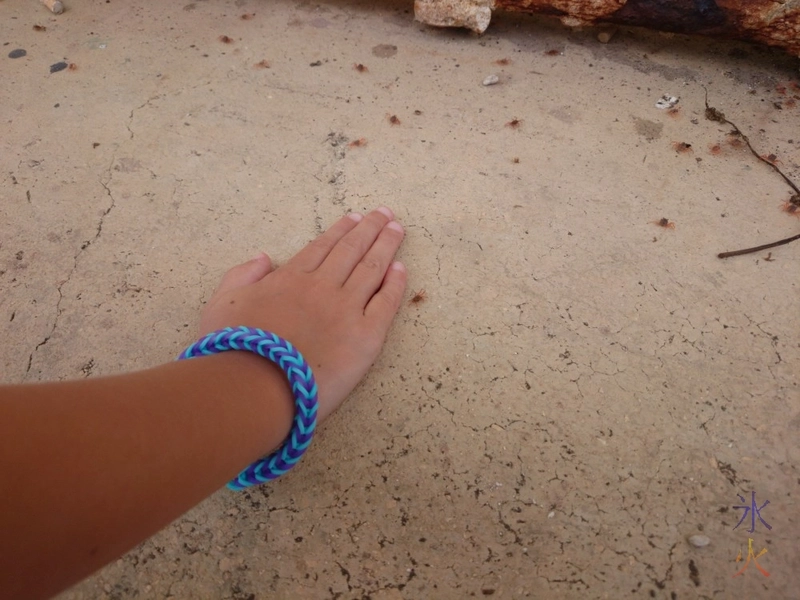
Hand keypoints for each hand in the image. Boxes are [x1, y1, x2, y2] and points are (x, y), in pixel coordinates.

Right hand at [198, 207, 406, 420]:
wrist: (253, 388)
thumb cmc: (231, 350)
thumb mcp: (222, 303)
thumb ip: (242, 275)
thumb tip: (264, 257)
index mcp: (290, 278)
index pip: (322, 247)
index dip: (341, 230)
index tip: (356, 218)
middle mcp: (322, 287)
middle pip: (351, 250)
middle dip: (370, 228)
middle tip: (385, 213)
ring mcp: (346, 310)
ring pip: (372, 268)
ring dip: (386, 245)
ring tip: (397, 229)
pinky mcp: (366, 337)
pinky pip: (386, 303)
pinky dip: (395, 283)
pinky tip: (402, 268)